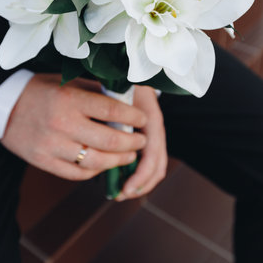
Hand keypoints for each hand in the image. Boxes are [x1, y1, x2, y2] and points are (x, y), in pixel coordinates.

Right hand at [1, 74, 146, 180]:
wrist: (5, 107)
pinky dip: (95, 172)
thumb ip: (94, 92)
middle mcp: (63, 123)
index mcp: (70, 99)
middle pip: (109, 140)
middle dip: (132, 143)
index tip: (143, 120)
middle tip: (142, 141)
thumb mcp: (67, 83)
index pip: (111, 110)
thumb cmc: (41, 91)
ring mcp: (52, 145)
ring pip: (96, 161)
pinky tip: (104, 165)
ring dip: (118, 160)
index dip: (132, 117)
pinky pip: (77, 174)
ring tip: (129, 156)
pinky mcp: (44, 161)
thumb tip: (125, 101)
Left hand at [116, 85, 166, 200]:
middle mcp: (155, 128)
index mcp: (152, 117)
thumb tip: (105, 138)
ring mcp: (153, 132)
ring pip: (155, 166)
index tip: (125, 187)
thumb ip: (112, 111)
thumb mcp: (114, 92)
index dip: (141, 174)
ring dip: (139, 182)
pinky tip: (122, 180)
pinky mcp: (146, 135)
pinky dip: (137, 173)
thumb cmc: (120, 79)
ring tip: (121, 192)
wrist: (130, 68)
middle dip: (140, 183)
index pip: (153, 153)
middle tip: (121, 194)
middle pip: (157, 164)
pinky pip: (148, 160)